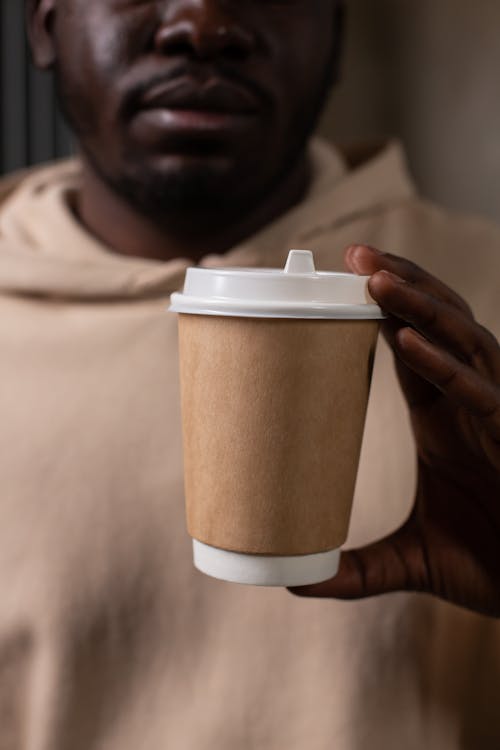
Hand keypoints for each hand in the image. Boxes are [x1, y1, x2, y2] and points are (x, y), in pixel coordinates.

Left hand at [290, 245, 499, 616]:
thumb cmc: (490, 566)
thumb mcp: (411, 562)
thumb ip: (356, 568)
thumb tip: (294, 579)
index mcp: (444, 417)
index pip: (412, 346)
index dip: (383, 310)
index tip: (344, 279)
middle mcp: (470, 405)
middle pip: (439, 325)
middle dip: (402, 285)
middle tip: (354, 254)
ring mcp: (497, 417)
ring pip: (464, 343)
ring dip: (422, 307)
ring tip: (375, 278)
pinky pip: (483, 395)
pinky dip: (447, 367)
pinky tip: (408, 343)